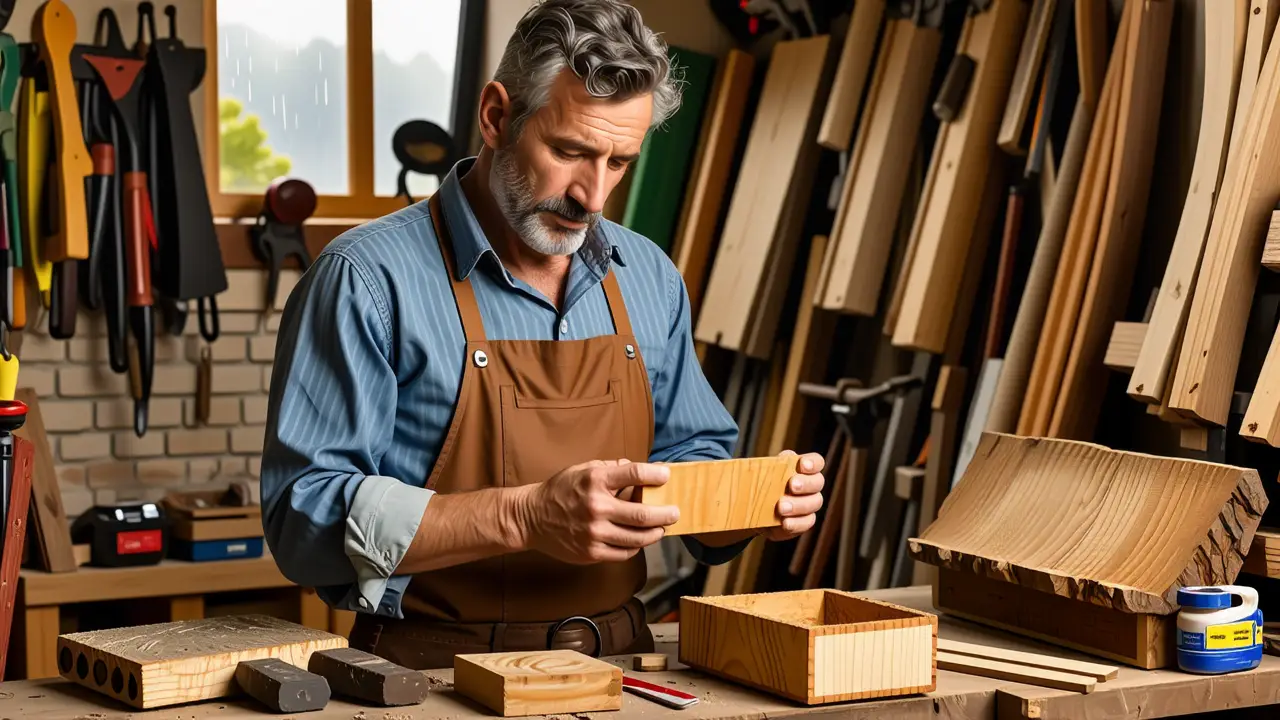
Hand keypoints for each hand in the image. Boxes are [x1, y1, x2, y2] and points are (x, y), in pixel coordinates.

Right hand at [518, 460, 679, 563]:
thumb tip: (639, 471)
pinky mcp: (591, 552)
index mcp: (594, 481)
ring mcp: (593, 533)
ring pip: (637, 538)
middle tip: (674, 512)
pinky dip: (636, 546)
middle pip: (642, 514)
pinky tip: (638, 540)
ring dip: (654, 533)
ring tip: (660, 529)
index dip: (655, 475)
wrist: (531, 518)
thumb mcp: (583, 470)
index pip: (633, 474)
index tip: (666, 476)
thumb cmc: (561, 491)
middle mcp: (596, 507)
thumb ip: (611, 470)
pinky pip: (624, 553)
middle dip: (665, 514)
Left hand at [761, 450, 824, 541]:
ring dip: (798, 505)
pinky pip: (806, 523)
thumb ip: (764, 467)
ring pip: (814, 503)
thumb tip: (754, 465)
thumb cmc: (760, 484)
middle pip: (818, 482)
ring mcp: (809, 504)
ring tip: (782, 507)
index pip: (816, 462)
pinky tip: (785, 523)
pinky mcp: (803, 522)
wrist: (754, 510)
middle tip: (792, 485)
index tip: (802, 465)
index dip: (813, 462)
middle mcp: (810, 485)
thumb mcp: (760, 473)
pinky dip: (796, 523)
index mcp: (802, 468)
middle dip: (806, 483)